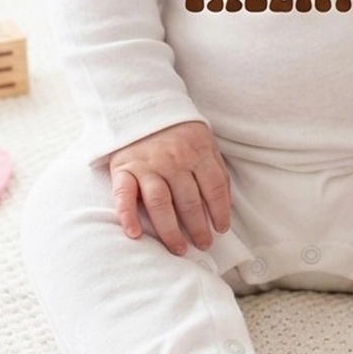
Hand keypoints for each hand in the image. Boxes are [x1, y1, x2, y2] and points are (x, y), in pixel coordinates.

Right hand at [109, 120, 231, 255]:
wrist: (139, 105)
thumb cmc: (177, 130)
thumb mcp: (204, 141)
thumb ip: (216, 170)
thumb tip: (228, 205)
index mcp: (196, 152)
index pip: (213, 187)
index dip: (220, 211)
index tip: (221, 229)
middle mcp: (173, 160)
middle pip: (189, 200)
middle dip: (198, 227)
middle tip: (203, 244)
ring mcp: (147, 165)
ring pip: (161, 203)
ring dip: (171, 231)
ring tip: (179, 249)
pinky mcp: (123, 168)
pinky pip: (124, 196)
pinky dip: (128, 216)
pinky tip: (135, 235)